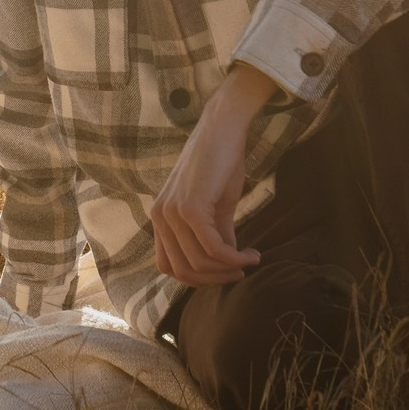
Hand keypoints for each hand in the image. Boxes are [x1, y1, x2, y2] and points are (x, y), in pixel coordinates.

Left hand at [149, 64, 275, 285]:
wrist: (223, 130)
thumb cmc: (219, 164)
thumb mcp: (215, 207)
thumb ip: (216, 235)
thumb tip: (226, 263)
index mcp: (159, 218)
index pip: (168, 266)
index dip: (196, 278)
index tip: (224, 273)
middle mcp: (158, 217)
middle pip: (181, 271)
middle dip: (213, 279)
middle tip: (240, 272)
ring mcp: (171, 213)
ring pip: (198, 263)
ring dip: (228, 269)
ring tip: (249, 260)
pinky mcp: (190, 209)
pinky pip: (213, 248)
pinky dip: (234, 258)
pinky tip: (250, 253)